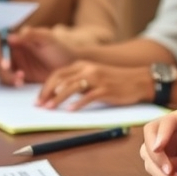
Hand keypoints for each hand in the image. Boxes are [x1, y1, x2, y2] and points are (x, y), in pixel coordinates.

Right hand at [0, 27, 74, 85]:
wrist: (71, 62)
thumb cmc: (60, 46)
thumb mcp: (47, 37)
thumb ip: (30, 35)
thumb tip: (9, 37)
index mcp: (18, 38)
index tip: (5, 62)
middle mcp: (14, 50)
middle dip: (2, 68)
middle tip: (13, 74)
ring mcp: (17, 64)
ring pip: (2, 71)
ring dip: (7, 76)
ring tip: (20, 80)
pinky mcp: (20, 76)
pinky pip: (9, 80)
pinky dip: (11, 82)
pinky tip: (21, 83)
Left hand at [37, 63, 152, 109]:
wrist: (138, 80)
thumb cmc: (114, 80)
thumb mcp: (93, 76)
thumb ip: (78, 82)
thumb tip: (60, 93)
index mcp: (82, 65)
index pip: (57, 74)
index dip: (45, 87)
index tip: (38, 99)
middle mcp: (88, 69)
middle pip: (61, 79)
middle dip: (47, 93)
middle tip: (39, 105)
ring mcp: (97, 78)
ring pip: (72, 87)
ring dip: (58, 98)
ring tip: (49, 108)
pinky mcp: (106, 89)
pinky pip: (89, 96)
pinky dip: (78, 103)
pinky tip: (70, 110)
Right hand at [139, 104, 176, 175]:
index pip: (166, 121)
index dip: (160, 134)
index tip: (159, 149)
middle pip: (151, 139)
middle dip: (157, 159)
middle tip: (171, 174)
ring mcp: (174, 146)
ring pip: (150, 157)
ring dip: (160, 173)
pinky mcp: (174, 163)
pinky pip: (158, 171)